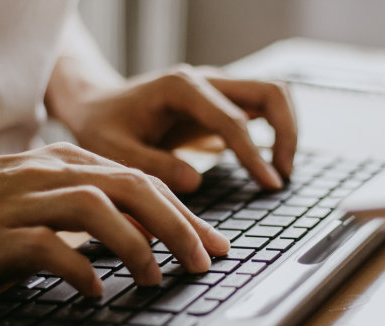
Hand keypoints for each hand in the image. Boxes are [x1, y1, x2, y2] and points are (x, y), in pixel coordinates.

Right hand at [0, 143, 229, 295]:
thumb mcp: (50, 194)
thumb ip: (97, 205)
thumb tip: (149, 232)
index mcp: (70, 162)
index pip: (142, 181)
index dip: (185, 213)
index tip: (213, 243)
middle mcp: (52, 172)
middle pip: (131, 187)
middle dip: (177, 225)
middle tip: (203, 261)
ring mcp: (23, 198)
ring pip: (94, 208)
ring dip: (134, 245)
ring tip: (154, 277)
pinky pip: (45, 246)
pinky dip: (77, 268)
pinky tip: (93, 291)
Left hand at [46, 62, 296, 192]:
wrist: (98, 105)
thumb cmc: (103, 126)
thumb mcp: (114, 150)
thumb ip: (153, 165)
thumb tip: (196, 181)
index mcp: (181, 88)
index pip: (233, 119)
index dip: (254, 155)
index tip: (270, 184)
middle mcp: (205, 81)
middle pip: (270, 91)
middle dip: (287, 132)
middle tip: (282, 175)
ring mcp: (216, 88)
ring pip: (272, 94)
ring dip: (286, 130)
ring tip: (279, 172)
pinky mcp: (219, 102)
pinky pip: (260, 108)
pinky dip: (273, 131)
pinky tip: (265, 164)